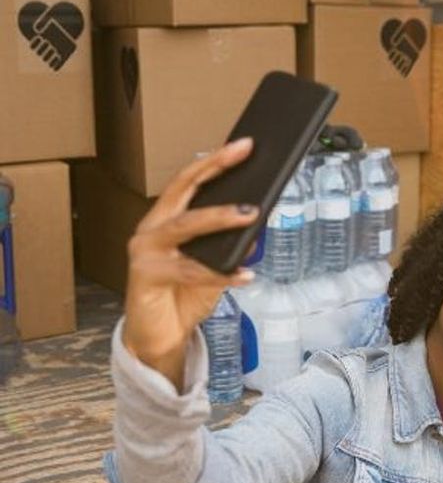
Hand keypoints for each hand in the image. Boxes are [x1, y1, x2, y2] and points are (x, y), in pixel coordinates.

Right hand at [122, 138, 257, 387]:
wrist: (161, 338)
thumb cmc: (184, 297)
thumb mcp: (215, 266)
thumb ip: (231, 245)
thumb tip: (257, 224)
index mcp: (166, 219)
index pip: (190, 181)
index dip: (215, 161)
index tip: (243, 144)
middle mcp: (152, 228)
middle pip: (183, 189)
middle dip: (214, 167)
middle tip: (243, 151)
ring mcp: (145, 251)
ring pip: (185, 226)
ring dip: (220, 218)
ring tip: (250, 214)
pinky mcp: (146, 276)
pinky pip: (190, 271)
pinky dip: (221, 274)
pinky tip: (246, 275)